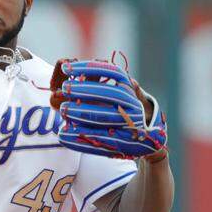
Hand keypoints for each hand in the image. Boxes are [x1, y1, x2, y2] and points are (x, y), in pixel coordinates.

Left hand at [49, 56, 166, 159]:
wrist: (149, 136)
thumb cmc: (126, 108)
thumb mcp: (124, 90)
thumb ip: (108, 81)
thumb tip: (80, 73)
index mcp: (132, 90)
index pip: (113, 72)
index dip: (89, 68)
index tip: (66, 67)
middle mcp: (134, 106)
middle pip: (110, 94)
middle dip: (85, 89)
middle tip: (65, 88)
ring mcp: (130, 126)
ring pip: (104, 117)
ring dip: (80, 113)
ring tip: (63, 110)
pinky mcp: (121, 144)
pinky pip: (98, 139)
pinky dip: (78, 137)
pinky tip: (62, 134)